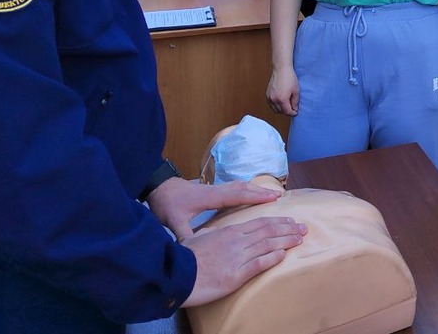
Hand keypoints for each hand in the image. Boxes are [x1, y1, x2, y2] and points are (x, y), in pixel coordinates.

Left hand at [146, 177, 285, 239]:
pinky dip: (246, 189)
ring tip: (271, 194)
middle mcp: (216, 191)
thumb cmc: (167, 204)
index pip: (238, 196)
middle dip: (262, 192)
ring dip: (256, 189)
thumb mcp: (174, 222)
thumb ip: (185, 235)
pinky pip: (234, 188)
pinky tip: (250, 193)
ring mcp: (214, 188)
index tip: (273, 197)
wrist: (157, 187)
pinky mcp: (211, 189)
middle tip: (280, 196)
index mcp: (211, 198)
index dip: (256, 197)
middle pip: (243, 189)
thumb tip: (194, 251)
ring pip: (240, 186)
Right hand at [182, 215, 306, 306]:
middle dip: (289, 229)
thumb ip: (211, 235)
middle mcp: (237, 241)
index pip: (260, 223)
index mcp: (230, 232)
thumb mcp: (198, 239)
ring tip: (300, 239)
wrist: (176, 274)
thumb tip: (213, 234)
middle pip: (269, 231)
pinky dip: (273, 258)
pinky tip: (283, 255)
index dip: (278, 221)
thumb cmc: (184, 257)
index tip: (290, 221)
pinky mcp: (236, 274)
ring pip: (268, 245)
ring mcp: (238, 257)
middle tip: (304, 228)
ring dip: (287, 241)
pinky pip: (259, 264)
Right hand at [266, 67, 299, 116]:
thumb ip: (295, 102)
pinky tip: (280, 103)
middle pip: (280, 112)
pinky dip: (275, 106)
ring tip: (287, 106)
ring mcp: (269, 97)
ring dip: (281, 110)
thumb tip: (295, 109)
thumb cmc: (290, 78)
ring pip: (274, 109)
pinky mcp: (267, 94)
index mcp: (282, 99)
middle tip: (292, 109)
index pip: (287, 111)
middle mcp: (274, 100)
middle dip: (287, 112)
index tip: (296, 112)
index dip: (293, 113)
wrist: (281, 69)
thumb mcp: (296, 91)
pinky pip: (271, 104)